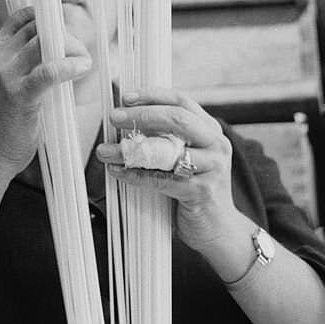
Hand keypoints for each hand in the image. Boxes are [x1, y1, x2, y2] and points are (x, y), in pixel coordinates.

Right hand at [0, 5, 92, 174]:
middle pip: (39, 27)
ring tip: (84, 63)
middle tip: (79, 53)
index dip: (49, 15)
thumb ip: (21, 60)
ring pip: (46, 43)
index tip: (67, 22)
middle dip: (65, 36)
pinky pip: (49, 71)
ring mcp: (6, 74)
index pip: (23, 16)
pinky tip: (82, 69)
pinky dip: (69, 66)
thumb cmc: (0, 119)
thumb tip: (55, 48)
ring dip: (72, 50)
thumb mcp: (2, 79)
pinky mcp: (19, 94)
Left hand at [95, 86, 238, 254]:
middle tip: (114, 117)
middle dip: (141, 115)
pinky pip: (161, 179)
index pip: (181, 101)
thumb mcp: (185, 152)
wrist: (219, 228)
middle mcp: (216, 143)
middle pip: (177, 119)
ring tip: (105, 150)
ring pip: (165, 151)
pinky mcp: (202, 192)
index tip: (125, 96)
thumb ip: (163, 132)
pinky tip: (116, 170)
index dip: (152, 95)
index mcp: (210, 128)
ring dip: (130, 149)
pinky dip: (135, 174)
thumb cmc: (193, 184)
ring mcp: (212, 168)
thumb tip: (123, 110)